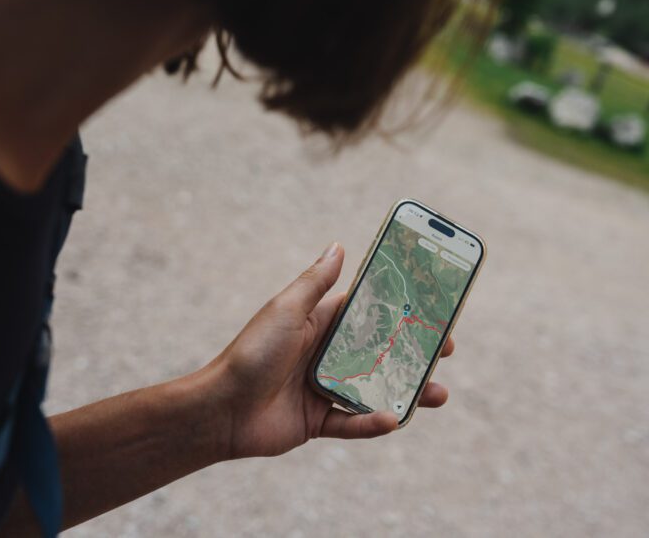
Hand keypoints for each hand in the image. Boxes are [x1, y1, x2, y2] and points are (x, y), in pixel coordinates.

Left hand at [208, 242, 453, 458]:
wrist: (221, 408)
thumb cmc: (252, 352)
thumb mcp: (286, 310)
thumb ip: (315, 282)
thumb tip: (338, 245)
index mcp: (320, 325)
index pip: (369, 313)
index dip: (400, 309)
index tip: (432, 306)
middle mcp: (326, 355)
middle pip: (381, 352)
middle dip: (415, 351)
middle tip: (447, 348)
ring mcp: (325, 389)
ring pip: (376, 389)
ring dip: (408, 391)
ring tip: (439, 392)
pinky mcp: (319, 421)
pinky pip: (354, 423)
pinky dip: (374, 423)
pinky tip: (394, 418)